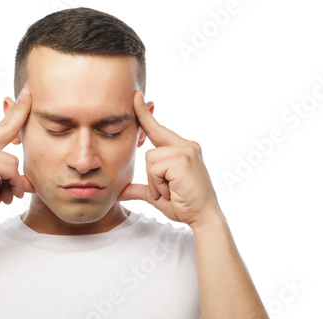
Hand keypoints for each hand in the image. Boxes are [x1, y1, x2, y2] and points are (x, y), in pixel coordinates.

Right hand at [0, 87, 34, 229]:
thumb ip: (10, 177)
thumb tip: (30, 181)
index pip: (1, 127)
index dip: (14, 110)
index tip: (25, 94)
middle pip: (7, 127)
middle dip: (20, 111)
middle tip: (30, 91)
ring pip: (14, 161)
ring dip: (16, 182)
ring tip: (9, 195)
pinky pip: (11, 170)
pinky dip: (13, 185)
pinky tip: (7, 196)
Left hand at [118, 90, 221, 229]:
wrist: (203, 218)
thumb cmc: (184, 206)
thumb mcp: (157, 196)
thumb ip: (140, 189)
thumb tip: (120, 192)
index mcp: (182, 149)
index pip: (158, 129)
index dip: (145, 114)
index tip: (135, 96)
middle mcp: (186, 145)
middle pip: (149, 151)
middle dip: (154, 176)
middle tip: (172, 190)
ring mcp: (185, 150)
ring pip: (150, 160)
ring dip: (156, 181)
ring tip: (173, 191)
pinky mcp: (182, 158)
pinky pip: (154, 168)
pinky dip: (159, 183)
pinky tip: (174, 190)